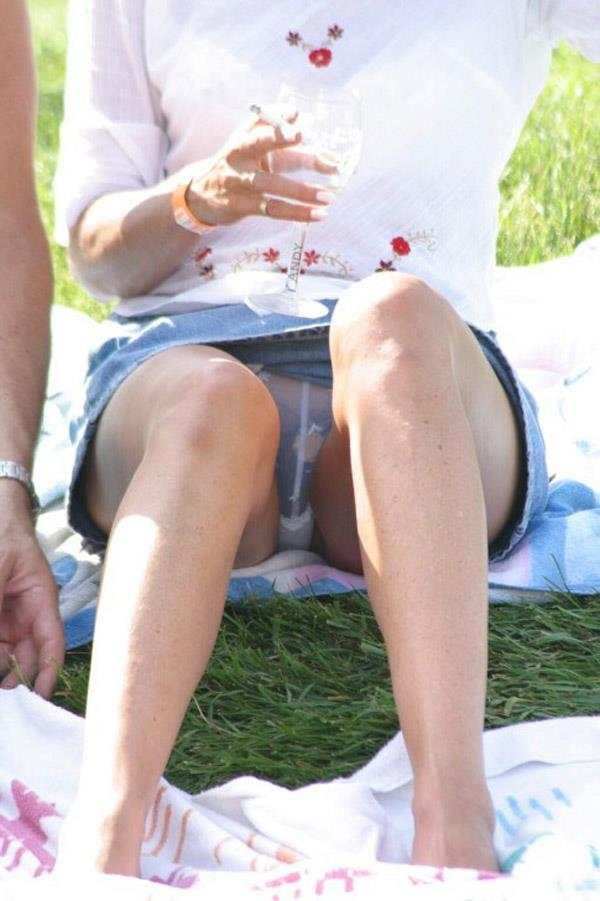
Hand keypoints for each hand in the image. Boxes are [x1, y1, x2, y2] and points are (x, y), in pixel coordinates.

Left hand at [0, 484, 64, 697]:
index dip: (49, 671)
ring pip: (7, 653)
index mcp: (41, 599)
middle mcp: (28, 614)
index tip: (41, 696)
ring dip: (2, 666)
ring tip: (2, 684)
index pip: (52, 642)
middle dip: (17, 676)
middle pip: (28, 655)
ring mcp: (9, 617)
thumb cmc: (3, 536)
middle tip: (6, 696)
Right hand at [185, 104, 337, 226]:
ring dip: (302, 191)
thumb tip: (298, 112)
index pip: (259, 123)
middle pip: (257, 143)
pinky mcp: (240, 206)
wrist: (201, 194)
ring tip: (329, 197)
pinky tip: (318, 214)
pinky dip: (297, 212)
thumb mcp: (249, 144)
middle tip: (300, 135)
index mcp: (242, 138)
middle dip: (277, 138)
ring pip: (272, 185)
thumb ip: (275, 131)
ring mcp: (238, 182)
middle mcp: (238, 156)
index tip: (296, 114)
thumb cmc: (238, 166)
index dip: (277, 118)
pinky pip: (272, 209)